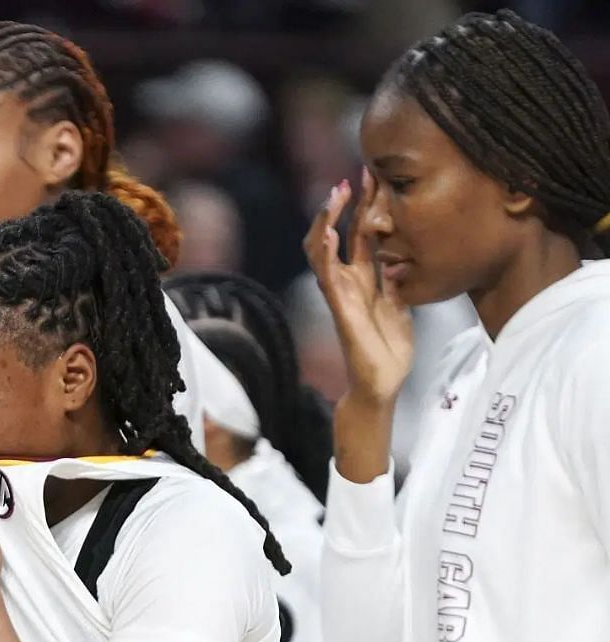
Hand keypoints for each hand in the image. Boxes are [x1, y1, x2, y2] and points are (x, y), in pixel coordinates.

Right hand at [302, 171, 413, 404]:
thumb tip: (401, 256)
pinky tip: (328, 230)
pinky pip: (327, 273)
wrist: (381, 382)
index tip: (373, 176)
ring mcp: (340, 292)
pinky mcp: (339, 306)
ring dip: (327, 220)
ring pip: (323, 248)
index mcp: (365, 278)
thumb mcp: (401, 304)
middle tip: (355, 175)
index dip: (365, 205)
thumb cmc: (389, 349)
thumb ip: (397, 280)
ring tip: (335, 196)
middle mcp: (348, 281)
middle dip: (346, 204)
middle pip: (340, 232)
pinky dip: (325, 251)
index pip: (360, 233)